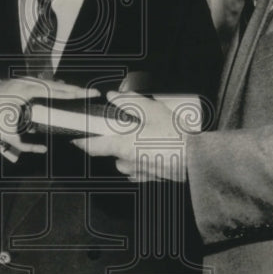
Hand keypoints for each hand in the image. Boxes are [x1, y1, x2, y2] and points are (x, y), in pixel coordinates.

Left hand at [0, 77, 96, 154]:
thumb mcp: (4, 134)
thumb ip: (24, 145)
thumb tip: (43, 149)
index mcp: (27, 92)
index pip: (56, 91)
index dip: (74, 93)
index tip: (88, 94)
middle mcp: (29, 83)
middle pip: (59, 85)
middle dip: (77, 89)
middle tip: (94, 93)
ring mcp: (28, 80)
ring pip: (53, 83)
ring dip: (68, 88)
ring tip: (84, 94)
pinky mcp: (26, 82)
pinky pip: (46, 84)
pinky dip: (58, 88)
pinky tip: (65, 92)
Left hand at [72, 91, 194, 181]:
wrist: (197, 159)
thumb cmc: (176, 136)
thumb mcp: (152, 110)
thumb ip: (129, 101)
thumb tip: (114, 96)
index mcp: (122, 146)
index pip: (91, 146)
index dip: (81, 141)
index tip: (75, 136)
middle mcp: (127, 162)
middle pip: (111, 152)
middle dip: (118, 140)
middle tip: (132, 128)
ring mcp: (138, 172)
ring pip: (126, 160)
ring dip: (131, 150)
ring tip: (148, 137)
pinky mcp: (150, 178)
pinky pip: (139, 167)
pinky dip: (143, 158)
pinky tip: (156, 148)